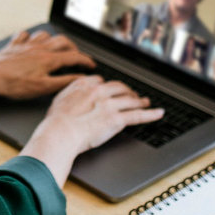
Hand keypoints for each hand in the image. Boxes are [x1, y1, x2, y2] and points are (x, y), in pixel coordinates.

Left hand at [0, 30, 96, 98]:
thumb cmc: (13, 84)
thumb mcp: (42, 87)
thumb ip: (63, 82)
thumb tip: (80, 78)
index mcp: (48, 59)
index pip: (73, 56)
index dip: (85, 60)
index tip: (91, 64)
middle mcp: (38, 48)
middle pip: (62, 41)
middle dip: (73, 47)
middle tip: (76, 55)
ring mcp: (25, 44)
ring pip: (44, 34)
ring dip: (53, 39)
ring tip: (56, 47)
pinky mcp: (13, 45)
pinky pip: (25, 34)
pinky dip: (31, 37)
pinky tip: (31, 42)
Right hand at [21, 76, 163, 185]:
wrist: (60, 133)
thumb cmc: (55, 121)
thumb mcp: (58, 100)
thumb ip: (69, 94)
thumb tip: (72, 94)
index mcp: (83, 85)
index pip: (101, 81)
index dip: (108, 86)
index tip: (111, 89)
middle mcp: (98, 92)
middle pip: (119, 87)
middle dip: (127, 91)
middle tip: (132, 95)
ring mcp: (109, 105)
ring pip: (130, 100)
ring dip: (140, 101)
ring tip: (145, 102)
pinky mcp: (117, 120)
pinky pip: (138, 115)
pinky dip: (151, 114)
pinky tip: (158, 113)